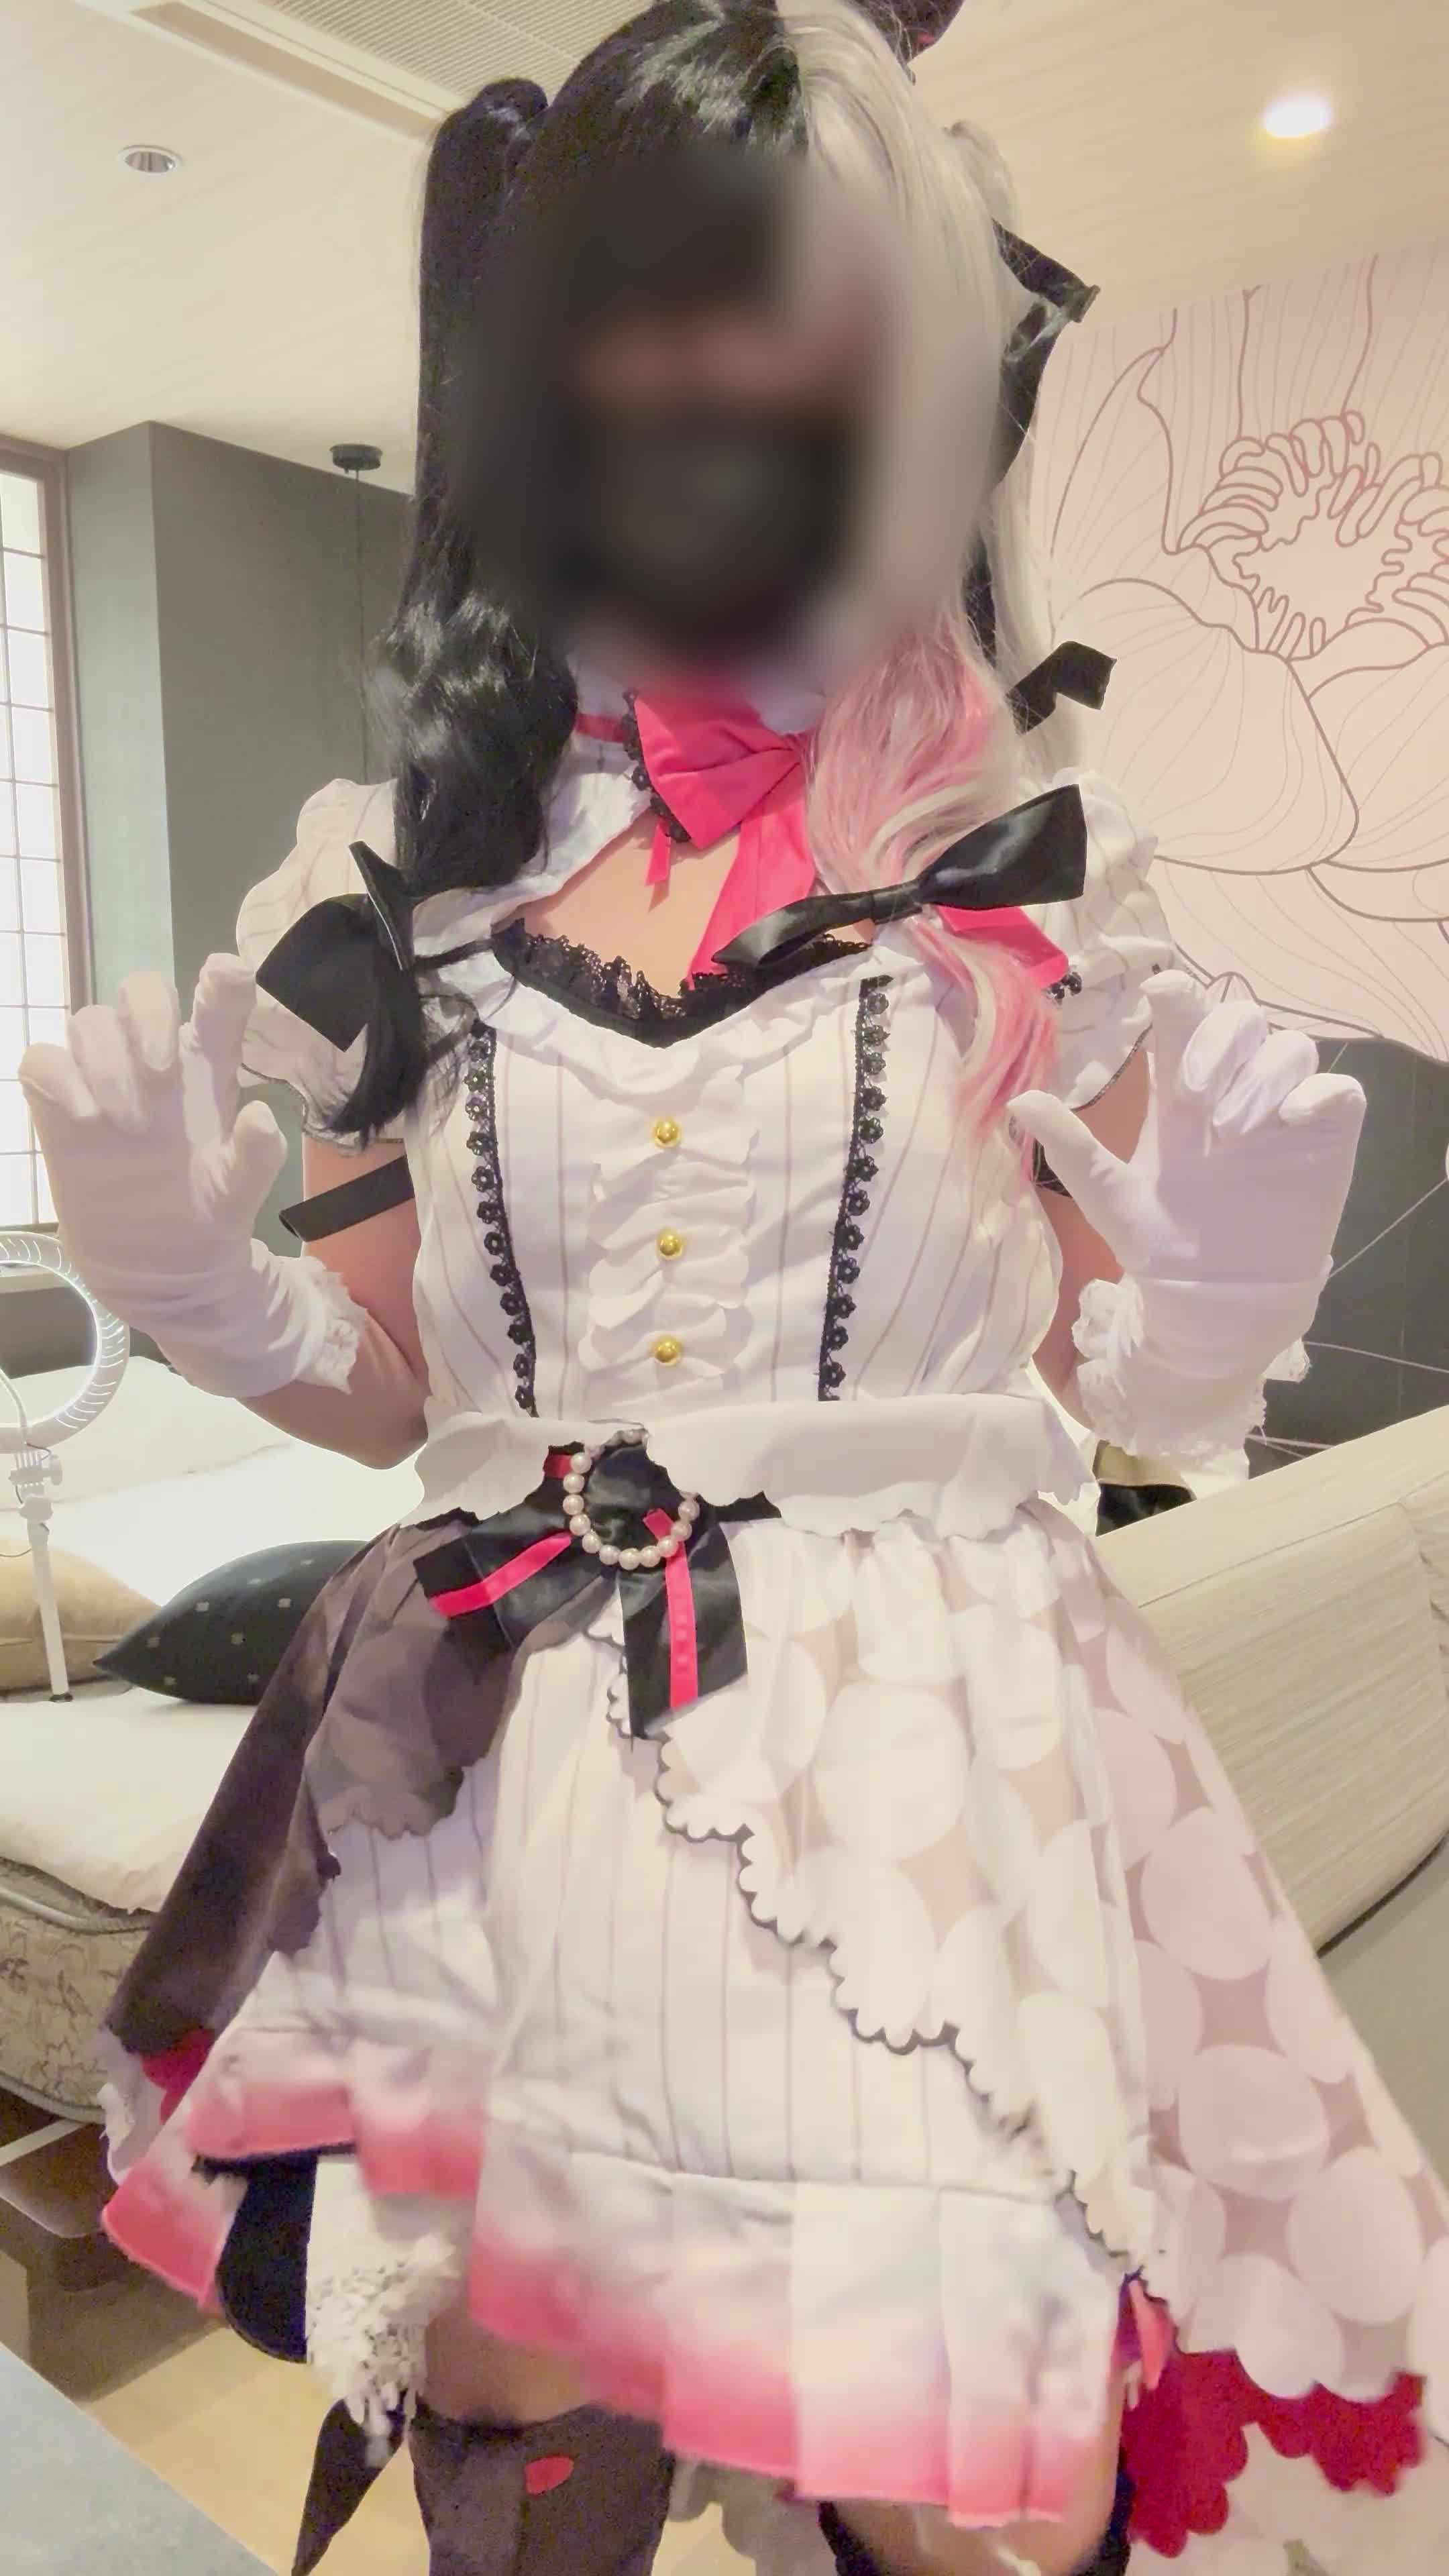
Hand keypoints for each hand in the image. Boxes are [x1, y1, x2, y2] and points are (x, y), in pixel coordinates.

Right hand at [20, 957, 285, 1324]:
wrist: (153, 1263)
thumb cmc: (204, 1212)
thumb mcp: (239, 1194)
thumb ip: (255, 1158)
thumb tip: (258, 1118)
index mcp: (207, 1066)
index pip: (218, 1002)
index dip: (223, 980)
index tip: (225, 974)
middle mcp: (153, 1058)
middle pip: (140, 991)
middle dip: (147, 1019)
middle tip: (162, 1076)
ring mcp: (102, 1077)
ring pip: (89, 1022)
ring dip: (107, 1063)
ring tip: (128, 1126)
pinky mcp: (58, 1103)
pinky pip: (41, 1059)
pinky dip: (58, 1076)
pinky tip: (85, 1118)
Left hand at [1010, 972, 1363, 1295]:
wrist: (1211, 1299)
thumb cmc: (1160, 1241)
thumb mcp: (1109, 1197)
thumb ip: (1072, 1147)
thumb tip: (1019, 1099)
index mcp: (1180, 1091)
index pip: (1186, 1017)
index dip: (1179, 995)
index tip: (1161, 993)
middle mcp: (1233, 1089)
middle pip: (1243, 1017)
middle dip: (1219, 1041)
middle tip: (1193, 1095)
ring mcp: (1282, 1110)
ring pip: (1291, 1047)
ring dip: (1261, 1075)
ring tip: (1231, 1129)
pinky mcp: (1323, 1137)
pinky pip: (1338, 1091)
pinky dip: (1318, 1094)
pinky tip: (1293, 1119)